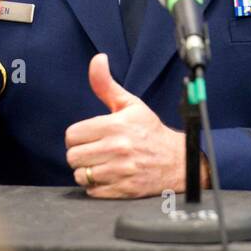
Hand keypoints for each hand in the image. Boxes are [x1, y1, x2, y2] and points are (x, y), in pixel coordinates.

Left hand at [66, 53, 204, 198]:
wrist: (178, 161)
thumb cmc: (151, 132)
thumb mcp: (131, 104)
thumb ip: (107, 84)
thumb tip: (97, 59)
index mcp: (115, 126)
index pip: (72, 135)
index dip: (77, 136)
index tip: (89, 137)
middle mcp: (117, 149)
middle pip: (72, 157)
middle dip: (81, 154)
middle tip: (95, 151)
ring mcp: (120, 171)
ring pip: (81, 175)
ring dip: (88, 171)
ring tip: (102, 164)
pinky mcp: (123, 190)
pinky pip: (92, 191)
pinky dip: (97, 186)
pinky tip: (109, 176)